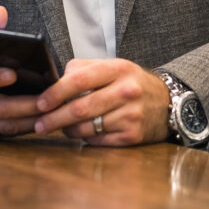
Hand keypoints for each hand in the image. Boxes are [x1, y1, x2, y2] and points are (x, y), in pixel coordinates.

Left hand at [34, 58, 169, 145]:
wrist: (168, 103)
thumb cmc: (132, 84)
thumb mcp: (114, 67)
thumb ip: (84, 69)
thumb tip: (55, 81)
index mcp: (118, 69)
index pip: (79, 79)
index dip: (56, 92)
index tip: (40, 103)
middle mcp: (126, 91)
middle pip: (80, 108)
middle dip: (54, 118)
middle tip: (40, 124)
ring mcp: (131, 115)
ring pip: (87, 127)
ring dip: (68, 130)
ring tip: (60, 128)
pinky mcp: (133, 135)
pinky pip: (99, 141)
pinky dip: (85, 139)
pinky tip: (82, 134)